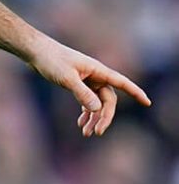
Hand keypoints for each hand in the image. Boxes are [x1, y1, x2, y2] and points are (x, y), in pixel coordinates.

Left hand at [27, 37, 150, 136]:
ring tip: (86, 133)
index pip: (121, 82)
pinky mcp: (76, 83)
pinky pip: (87, 100)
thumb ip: (82, 93)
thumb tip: (98, 109)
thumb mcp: (66, 78)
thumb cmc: (51, 60)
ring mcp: (86, 80)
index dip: (135, 92)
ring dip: (94, 117)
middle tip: (96, 132)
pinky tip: (80, 123)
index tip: (147, 102)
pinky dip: (85, 112)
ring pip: (97, 102)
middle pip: (107, 99)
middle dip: (104, 117)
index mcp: (97, 70)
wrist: (35, 51)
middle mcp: (94, 75)